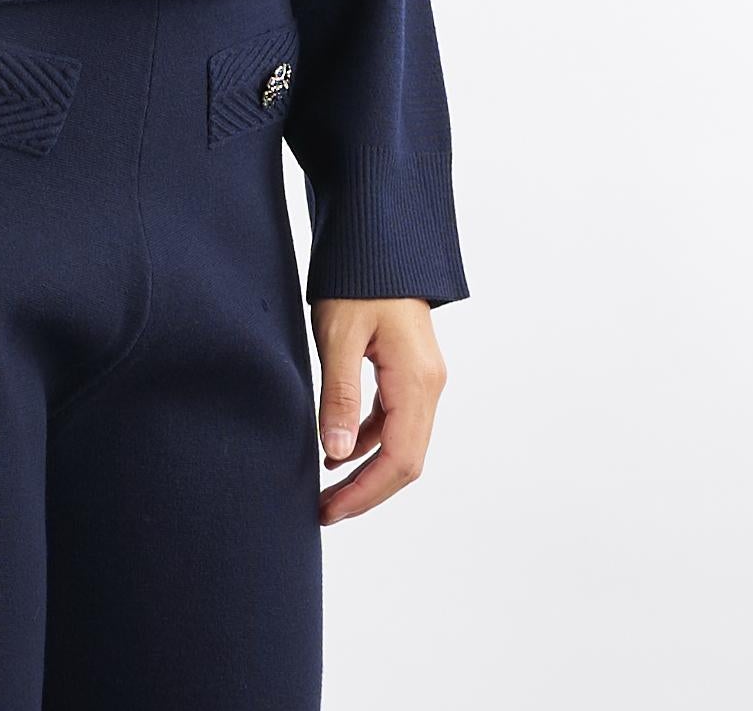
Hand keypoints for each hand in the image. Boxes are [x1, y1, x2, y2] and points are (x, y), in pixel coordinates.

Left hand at [312, 297, 446, 524]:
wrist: (379, 241)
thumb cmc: (358, 281)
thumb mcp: (338, 336)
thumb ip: (339, 395)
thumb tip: (336, 453)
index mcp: (417, 381)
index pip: (399, 460)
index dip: (365, 492)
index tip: (329, 511)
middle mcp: (429, 386)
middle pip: (405, 461)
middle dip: (366, 491)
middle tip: (324, 511)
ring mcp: (422, 379)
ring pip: (400, 444)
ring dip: (366, 470)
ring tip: (326, 489)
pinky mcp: (408, 371)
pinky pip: (393, 421)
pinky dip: (367, 440)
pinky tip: (337, 448)